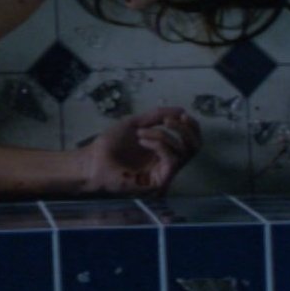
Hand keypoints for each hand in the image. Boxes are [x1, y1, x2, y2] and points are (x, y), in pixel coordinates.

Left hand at [79, 107, 201, 195]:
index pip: (191, 140)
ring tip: (141, 133)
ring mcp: (163, 172)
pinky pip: (173, 160)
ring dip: (163, 135)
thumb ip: (158, 116)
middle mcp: (167, 161)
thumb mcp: (136, 123)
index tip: (182, 115)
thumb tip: (181, 110)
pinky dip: (160, 145)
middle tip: (169, 121)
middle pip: (195, 147)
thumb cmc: (111, 144)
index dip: (192, 126)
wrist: (94, 159)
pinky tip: (142, 141)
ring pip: (184, 152)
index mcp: (164, 148)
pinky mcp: (159, 181)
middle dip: (186, 130)